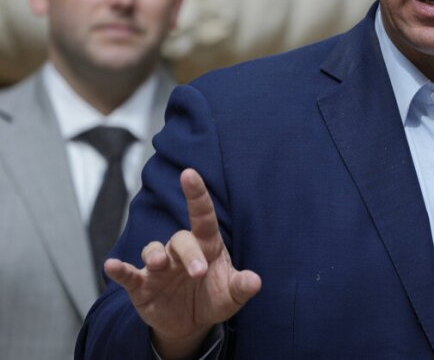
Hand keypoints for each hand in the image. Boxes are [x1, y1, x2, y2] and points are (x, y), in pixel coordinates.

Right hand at [105, 168, 261, 358]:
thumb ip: (242, 287)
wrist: (190, 324)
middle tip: (199, 272)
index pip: (202, 215)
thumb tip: (256, 282)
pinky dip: (119, 270)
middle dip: (189, 253)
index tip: (189, 173)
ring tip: (158, 265)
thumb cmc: (213, 298)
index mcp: (206, 246)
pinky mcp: (141, 285)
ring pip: (153, 250)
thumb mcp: (231, 295)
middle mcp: (180, 251)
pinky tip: (111, 266)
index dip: (196, 194)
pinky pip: (128, 274)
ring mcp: (159, 267)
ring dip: (155, 255)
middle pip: (181, 239)